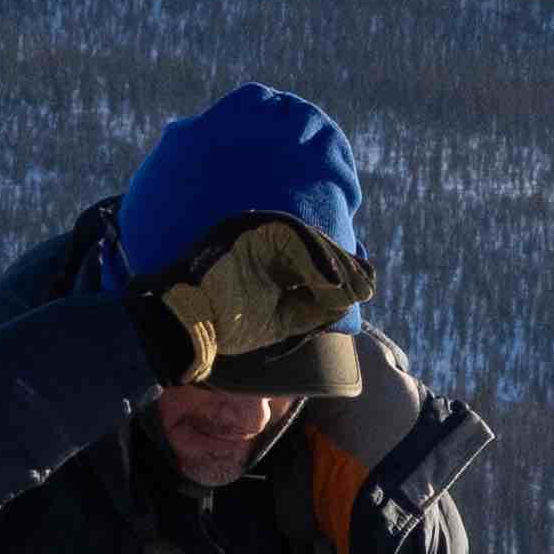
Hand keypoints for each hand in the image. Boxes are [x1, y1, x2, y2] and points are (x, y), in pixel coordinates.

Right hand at [156, 213, 373, 364]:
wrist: (186, 326)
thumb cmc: (227, 325)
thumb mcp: (281, 320)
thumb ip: (312, 308)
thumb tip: (347, 299)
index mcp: (267, 257)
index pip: (312, 258)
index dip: (340, 271)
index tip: (365, 290)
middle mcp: (261, 238)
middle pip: (314, 244)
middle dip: (343, 267)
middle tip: (366, 288)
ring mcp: (253, 229)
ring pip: (306, 237)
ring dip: (331, 263)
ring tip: (348, 289)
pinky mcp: (248, 228)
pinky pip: (291, 235)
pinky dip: (314, 257)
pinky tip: (330, 281)